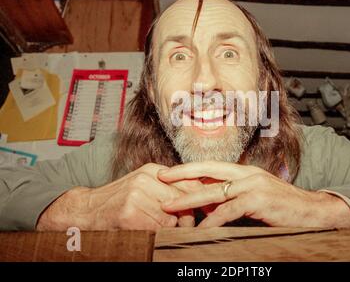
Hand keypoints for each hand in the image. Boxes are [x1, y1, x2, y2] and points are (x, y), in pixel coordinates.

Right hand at [36, 163, 202, 230]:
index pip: (189, 182)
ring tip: (155, 227)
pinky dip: (154, 234)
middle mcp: (146, 179)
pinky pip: (156, 229)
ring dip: (169, 228)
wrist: (86, 209)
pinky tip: (143, 230)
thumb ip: (168, 188)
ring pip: (171, 218)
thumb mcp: (145, 185)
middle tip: (184, 225)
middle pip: (183, 201)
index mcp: (153, 170)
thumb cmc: (120, 200)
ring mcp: (137, 195)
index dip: (200, 198)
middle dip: (186, 217)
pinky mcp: (129, 213)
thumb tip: (199, 198)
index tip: (207, 209)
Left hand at [158, 161, 349, 227]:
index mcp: (245, 171)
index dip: (188, 168)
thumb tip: (207, 206)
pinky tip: (201, 228)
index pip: (211, 166)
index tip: (168, 172)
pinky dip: (213, 220)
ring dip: (189, 199)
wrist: (312, 211)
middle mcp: (247, 174)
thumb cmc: (282, 207)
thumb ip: (232, 199)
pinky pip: (230, 211)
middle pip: (208, 171)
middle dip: (182, 175)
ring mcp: (254, 185)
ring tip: (170, 206)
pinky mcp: (259, 200)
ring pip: (214, 191)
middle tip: (160, 178)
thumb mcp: (254, 199)